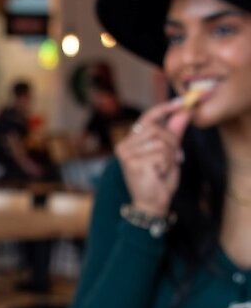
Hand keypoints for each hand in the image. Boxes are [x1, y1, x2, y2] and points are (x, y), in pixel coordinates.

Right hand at [115, 99, 190, 216]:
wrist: (152, 204)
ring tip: (163, 168)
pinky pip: (161, 155)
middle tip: (174, 158)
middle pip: (157, 130)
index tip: (180, 103)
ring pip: (161, 142)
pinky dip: (167, 165)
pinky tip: (159, 174)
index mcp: (130, 142)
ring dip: (170, 156)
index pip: (146, 119)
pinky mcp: (133, 163)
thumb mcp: (169, 153)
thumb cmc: (159, 180)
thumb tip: (183, 112)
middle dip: (172, 143)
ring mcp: (126, 155)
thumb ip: (174, 133)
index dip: (163, 109)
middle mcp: (124, 146)